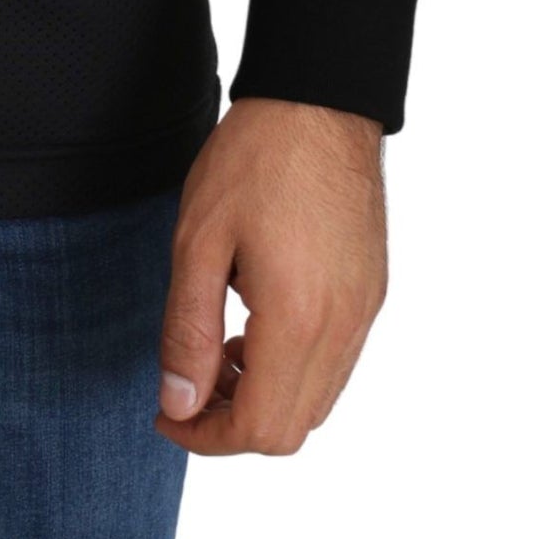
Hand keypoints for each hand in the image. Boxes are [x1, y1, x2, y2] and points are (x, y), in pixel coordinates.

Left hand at [156, 96, 385, 455]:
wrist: (319, 101)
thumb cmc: (254, 160)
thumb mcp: (198, 242)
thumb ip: (187, 330)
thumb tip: (179, 404)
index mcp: (300, 319)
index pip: (261, 428)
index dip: (206, 437)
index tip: (166, 413)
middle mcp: (344, 327)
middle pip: (293, 427)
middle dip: (233, 423)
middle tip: (186, 385)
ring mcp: (365, 311)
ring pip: (318, 400)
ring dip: (264, 396)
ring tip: (217, 347)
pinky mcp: (371, 291)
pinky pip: (336, 361)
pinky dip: (293, 367)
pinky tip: (254, 322)